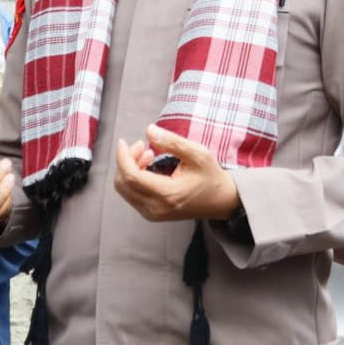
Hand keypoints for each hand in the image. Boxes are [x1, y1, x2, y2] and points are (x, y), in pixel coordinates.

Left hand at [111, 126, 241, 224]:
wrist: (220, 201)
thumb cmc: (210, 176)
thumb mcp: (197, 154)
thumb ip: (172, 142)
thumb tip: (148, 130)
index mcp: (168, 194)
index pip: (131, 176)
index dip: (123, 157)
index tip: (124, 142)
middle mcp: (156, 208)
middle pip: (123, 183)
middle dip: (125, 161)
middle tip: (141, 145)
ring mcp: (152, 214)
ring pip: (124, 189)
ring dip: (128, 169)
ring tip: (146, 154)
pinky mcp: (151, 214)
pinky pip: (131, 194)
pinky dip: (133, 178)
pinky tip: (147, 166)